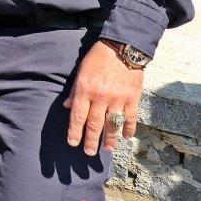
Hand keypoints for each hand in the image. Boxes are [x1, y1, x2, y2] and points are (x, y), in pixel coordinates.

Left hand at [64, 40, 143, 155]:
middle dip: (91, 140)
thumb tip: (67, 106)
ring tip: (108, 149)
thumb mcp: (81, 72)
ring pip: (113, 124)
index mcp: (85, 90)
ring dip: (110, 139)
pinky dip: (129, 129)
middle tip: (89, 153)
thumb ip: (75, 91)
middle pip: (94, 124)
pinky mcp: (133, 98)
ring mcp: (118, 99)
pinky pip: (131, 118)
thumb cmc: (98, 58)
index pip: (78, 116)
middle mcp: (101, 97)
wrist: (123, 48)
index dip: (74, 131)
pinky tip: (126, 137)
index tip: (72, 143)